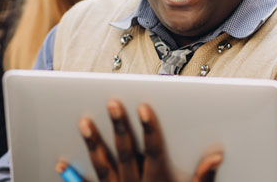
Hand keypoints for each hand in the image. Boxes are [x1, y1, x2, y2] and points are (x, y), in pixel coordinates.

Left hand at [57, 100, 221, 181]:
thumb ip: (202, 179)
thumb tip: (216, 157)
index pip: (154, 150)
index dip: (149, 128)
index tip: (143, 106)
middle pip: (126, 151)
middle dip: (119, 126)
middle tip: (112, 103)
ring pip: (103, 165)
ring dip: (93, 144)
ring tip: (84, 122)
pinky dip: (72, 176)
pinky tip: (61, 164)